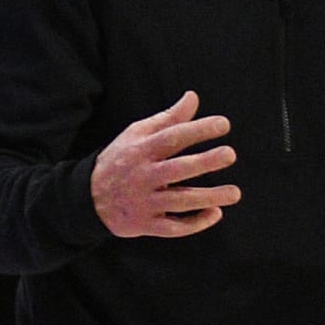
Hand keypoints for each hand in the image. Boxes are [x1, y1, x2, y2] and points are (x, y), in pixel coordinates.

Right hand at [92, 90, 240, 238]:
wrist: (89, 198)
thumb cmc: (120, 160)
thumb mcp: (137, 134)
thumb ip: (168, 119)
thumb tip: (193, 97)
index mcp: (141, 150)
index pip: (172, 137)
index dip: (198, 130)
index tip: (224, 124)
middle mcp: (143, 176)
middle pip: (178, 169)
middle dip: (205, 162)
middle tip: (230, 154)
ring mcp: (145, 202)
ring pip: (180, 201)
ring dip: (209, 197)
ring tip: (235, 193)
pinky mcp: (146, 224)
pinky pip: (174, 227)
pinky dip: (195, 223)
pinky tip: (216, 214)